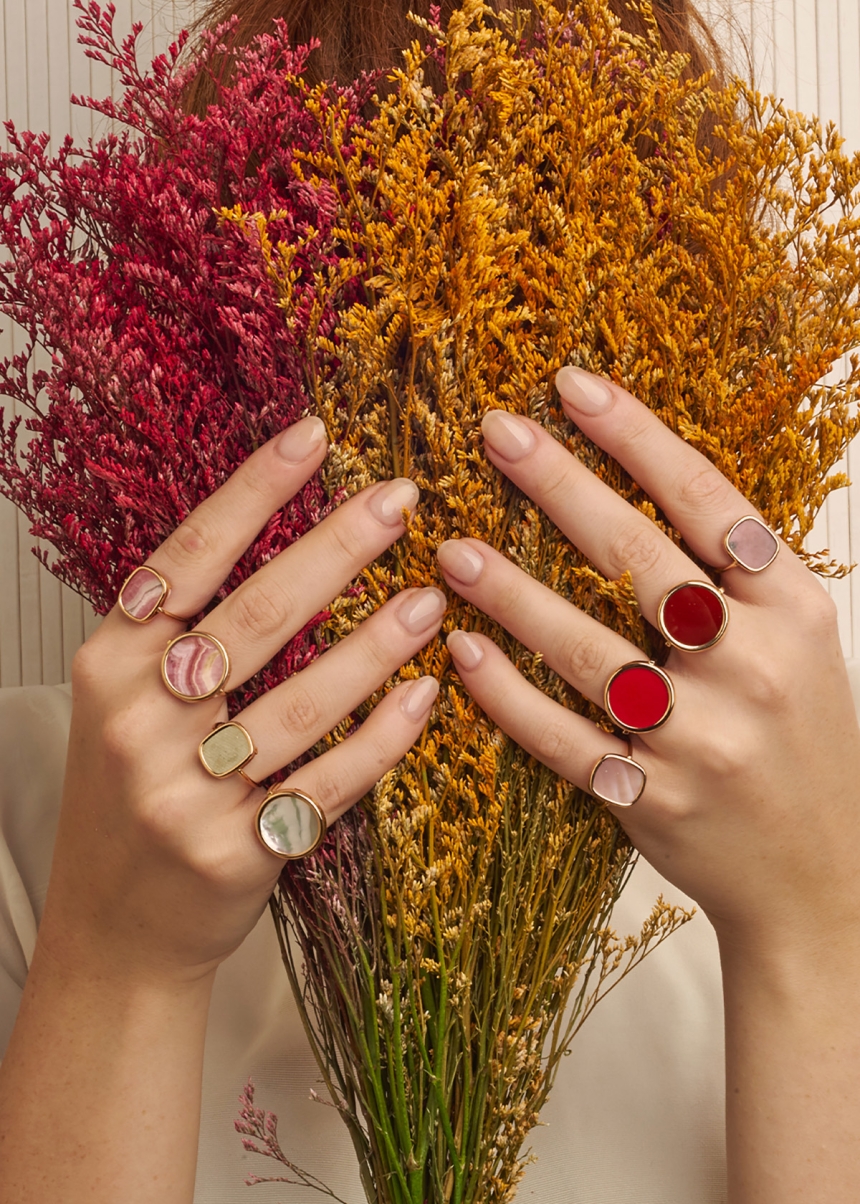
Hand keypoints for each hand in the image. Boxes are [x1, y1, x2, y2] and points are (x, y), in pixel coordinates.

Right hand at [43, 416, 443, 984]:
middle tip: (401, 501)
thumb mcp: (130, 699)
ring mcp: (181, 793)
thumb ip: (181, 629)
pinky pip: (328, 783)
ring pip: (299, 701)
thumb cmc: (132, 795)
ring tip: (432, 597)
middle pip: (252, 616)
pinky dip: (383, 736)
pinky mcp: (234, 852)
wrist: (115, 929)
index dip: (254, 490)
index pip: (187, 556)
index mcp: (108, 662)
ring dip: (376, 643)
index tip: (315, 436)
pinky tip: (426, 694)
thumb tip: (281, 531)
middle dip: (335, 548)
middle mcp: (136, 720)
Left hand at [437, 369, 859, 958]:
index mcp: (792, 610)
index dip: (636, 437)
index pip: (708, 502)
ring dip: (512, 594)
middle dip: (561, 487)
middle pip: (641, 560)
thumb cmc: (803, 738)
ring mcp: (701, 739)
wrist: (821, 874)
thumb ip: (737, 572)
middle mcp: (752, 668)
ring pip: (588, 651)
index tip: (572, 385)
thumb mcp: (798, 640)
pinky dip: (508, 696)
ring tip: (451, 548)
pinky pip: (563, 739)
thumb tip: (647, 474)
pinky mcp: (651, 798)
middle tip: (495, 433)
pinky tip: (463, 652)